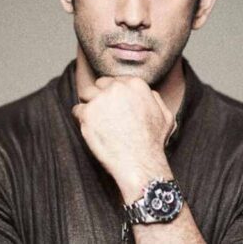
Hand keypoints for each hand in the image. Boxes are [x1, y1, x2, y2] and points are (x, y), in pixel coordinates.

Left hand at [73, 76, 174, 200]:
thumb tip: (149, 93)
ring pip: (86, 94)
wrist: (140, 162)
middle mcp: (117, 88)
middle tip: (103, 114)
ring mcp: (100, 99)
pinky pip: (77, 110)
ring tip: (94, 120)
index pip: (116, 81)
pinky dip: (81, 119)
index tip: (114, 107)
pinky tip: (91, 129)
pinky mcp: (87, 113)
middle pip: (99, 84)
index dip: (113, 94)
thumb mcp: (166, 117)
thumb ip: (155, 100)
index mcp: (136, 84)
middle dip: (100, 96)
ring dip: (89, 105)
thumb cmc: (153, 142)